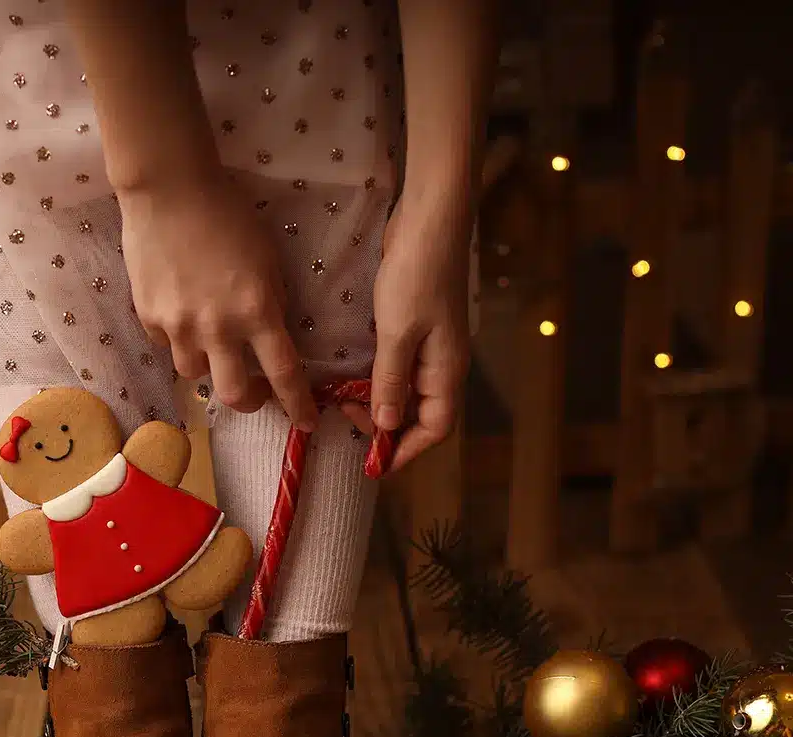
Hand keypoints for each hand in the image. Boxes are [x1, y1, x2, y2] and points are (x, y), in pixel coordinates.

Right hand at [118, 175, 318, 429]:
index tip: (307, 422)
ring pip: (195, 374)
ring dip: (208, 365)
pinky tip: (179, 308)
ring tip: (209, 339)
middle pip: (235, 394)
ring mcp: (179, 326)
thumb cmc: (227, 215)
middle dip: (248, 400)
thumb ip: (270, 303)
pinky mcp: (148, 317)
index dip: (298, 404)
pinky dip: (177, 337)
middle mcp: (218, 328)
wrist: (169, 190)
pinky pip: (166, 344)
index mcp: (257, 310)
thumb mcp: (267, 259)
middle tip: (252, 392)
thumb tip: (270, 335)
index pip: (284, 373)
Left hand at [343, 197, 471, 472]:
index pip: (435, 428)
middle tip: (347, 420)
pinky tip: (355, 375)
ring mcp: (432, 344)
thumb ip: (391, 381)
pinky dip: (379, 377)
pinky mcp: (417, 324)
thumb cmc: (417, 273)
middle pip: (421, 414)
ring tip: (345, 403)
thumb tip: (385, 424)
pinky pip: (400, 365)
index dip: (406, 449)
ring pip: (408, 390)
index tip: (373, 462)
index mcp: (447, 370)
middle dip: (387, 426)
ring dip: (380, 402)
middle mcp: (443, 362)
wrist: (430, 219)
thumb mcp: (398, 332)